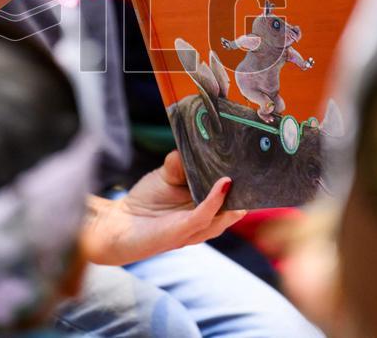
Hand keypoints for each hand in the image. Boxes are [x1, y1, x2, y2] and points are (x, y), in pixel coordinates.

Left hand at [80, 151, 246, 265]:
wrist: (117, 226)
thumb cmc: (145, 202)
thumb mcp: (167, 175)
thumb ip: (182, 162)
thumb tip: (197, 145)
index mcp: (206, 209)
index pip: (233, 198)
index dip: (246, 183)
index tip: (257, 162)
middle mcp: (205, 221)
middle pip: (235, 208)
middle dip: (248, 191)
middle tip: (259, 168)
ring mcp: (195, 229)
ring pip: (224, 215)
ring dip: (236, 196)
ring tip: (244, 175)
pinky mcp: (182, 232)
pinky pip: (204, 216)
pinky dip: (215, 200)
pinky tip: (223, 183)